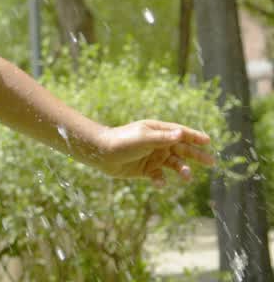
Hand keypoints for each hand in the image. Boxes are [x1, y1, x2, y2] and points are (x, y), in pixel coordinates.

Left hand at [96, 120, 214, 185]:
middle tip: (212, 162)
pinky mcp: (147, 170)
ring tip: (187, 176)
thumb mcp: (144, 138)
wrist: (102, 154)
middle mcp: (158, 144)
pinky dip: (161, 180)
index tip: (208, 141)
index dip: (194, 137)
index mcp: (158, 131)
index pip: (180, 133)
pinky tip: (159, 182)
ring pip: (174, 165)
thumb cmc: (122, 141)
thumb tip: (182, 134)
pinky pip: (160, 176)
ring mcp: (153, 157)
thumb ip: (163, 138)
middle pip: (182, 150)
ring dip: (182, 170)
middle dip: (196, 155)